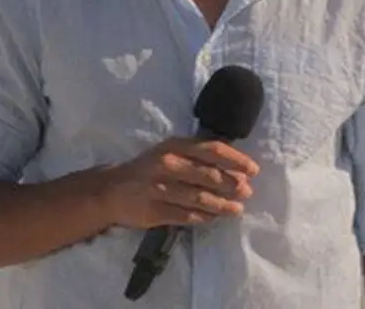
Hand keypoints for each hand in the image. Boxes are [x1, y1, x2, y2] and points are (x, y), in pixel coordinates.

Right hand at [100, 137, 259, 229]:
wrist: (111, 190)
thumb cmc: (150, 168)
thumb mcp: (171, 152)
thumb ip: (200, 158)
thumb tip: (237, 172)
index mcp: (175, 146)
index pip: (212, 150)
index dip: (235, 160)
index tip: (253, 170)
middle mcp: (168, 165)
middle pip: (209, 176)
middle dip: (232, 185)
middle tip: (246, 192)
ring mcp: (160, 189)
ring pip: (200, 199)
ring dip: (222, 205)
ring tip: (236, 209)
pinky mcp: (154, 211)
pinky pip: (186, 216)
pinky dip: (204, 217)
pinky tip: (214, 217)